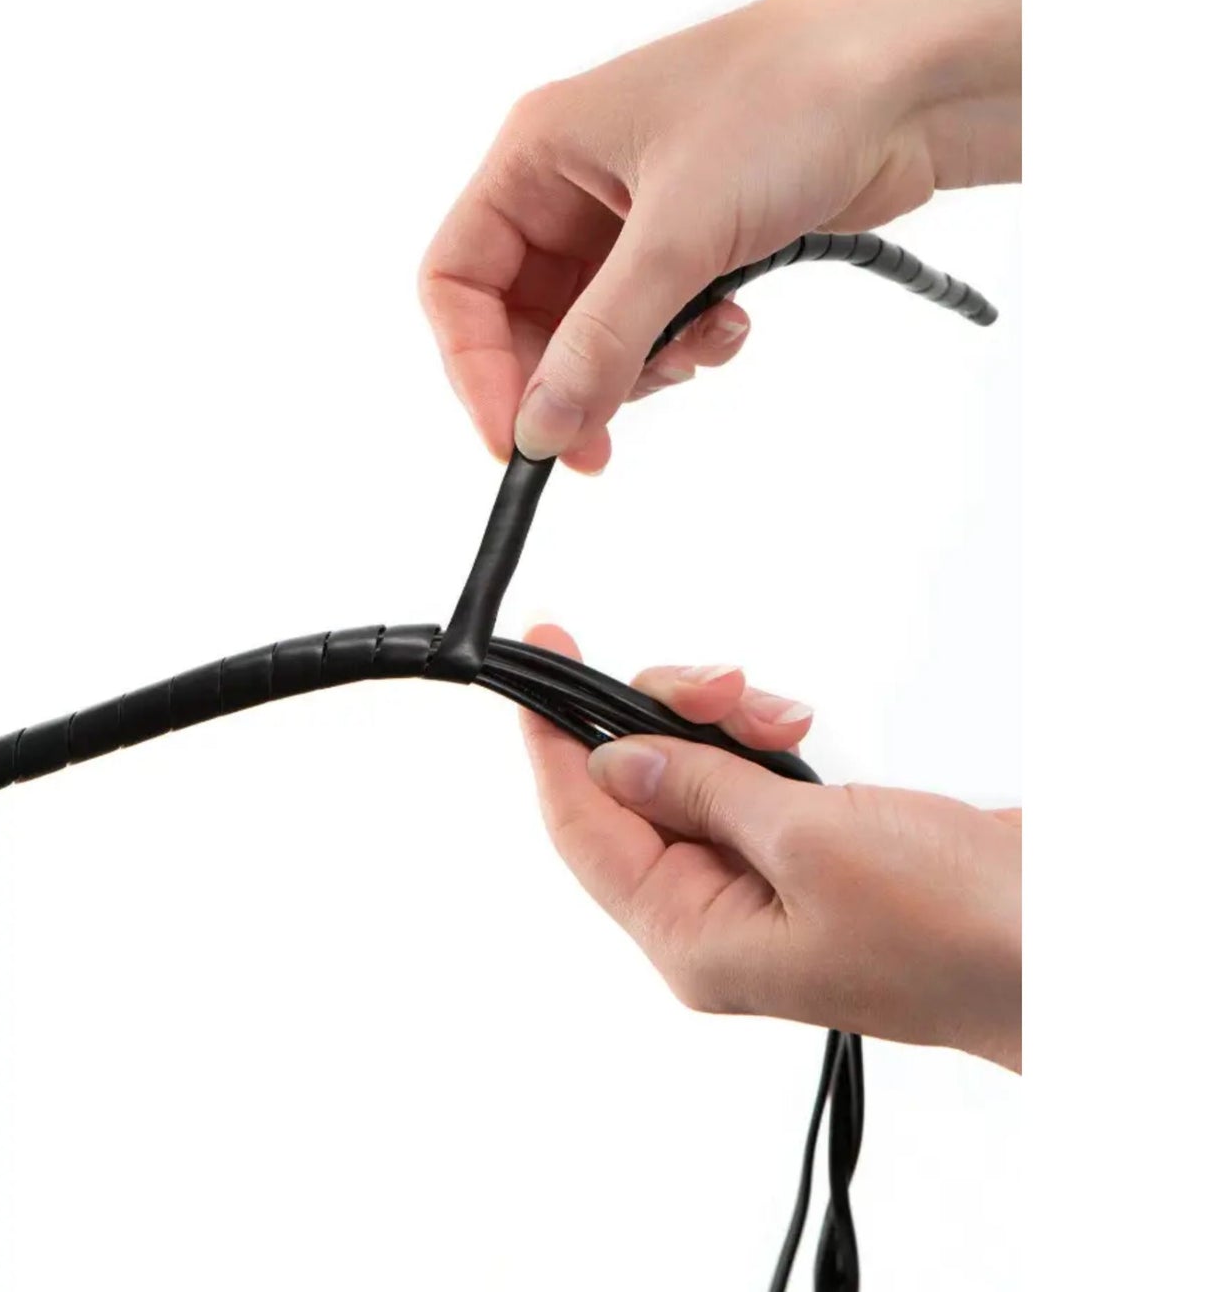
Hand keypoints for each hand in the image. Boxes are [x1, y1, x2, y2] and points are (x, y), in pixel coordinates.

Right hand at [420, 0, 1020, 470]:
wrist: (914, 76)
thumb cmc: (788, 100)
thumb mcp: (678, 233)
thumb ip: (602, 340)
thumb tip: (540, 427)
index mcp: (537, 153)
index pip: (458, 280)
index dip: (475, 367)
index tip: (517, 439)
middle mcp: (571, 185)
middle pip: (523, 319)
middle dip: (564, 382)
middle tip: (598, 444)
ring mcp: (632, 217)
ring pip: (592, 333)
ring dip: (638, 364)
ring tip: (699, 346)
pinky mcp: (691, 242)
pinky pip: (653, 324)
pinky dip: (684, 344)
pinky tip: (733, 324)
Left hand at [519, 625, 1021, 1070]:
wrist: (1061, 938)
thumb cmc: (953, 921)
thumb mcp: (808, 842)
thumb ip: (698, 791)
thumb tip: (611, 761)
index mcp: (695, 939)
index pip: (582, 832)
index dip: (550, 746)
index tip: (538, 660)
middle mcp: (713, 918)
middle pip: (630, 794)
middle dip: (660, 718)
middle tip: (712, 682)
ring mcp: (758, 884)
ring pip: (686, 776)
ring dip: (716, 724)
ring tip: (771, 710)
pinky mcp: (802, 852)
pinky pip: (739, 781)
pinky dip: (755, 740)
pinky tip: (792, 724)